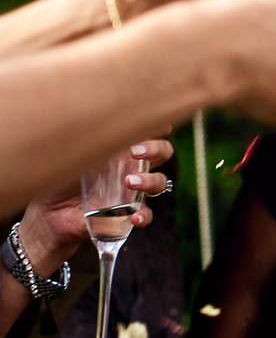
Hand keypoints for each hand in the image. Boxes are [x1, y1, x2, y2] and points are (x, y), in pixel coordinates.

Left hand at [20, 138, 176, 271]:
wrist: (50, 214)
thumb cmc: (58, 178)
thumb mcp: (70, 156)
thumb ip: (84, 141)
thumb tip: (91, 120)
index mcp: (121, 150)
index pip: (148, 132)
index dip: (157, 126)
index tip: (149, 123)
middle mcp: (132, 167)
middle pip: (163, 153)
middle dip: (156, 149)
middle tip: (136, 153)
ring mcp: (133, 191)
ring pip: (159, 182)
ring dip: (150, 180)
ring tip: (129, 182)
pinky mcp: (128, 214)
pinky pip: (147, 214)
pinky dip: (144, 216)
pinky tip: (134, 217)